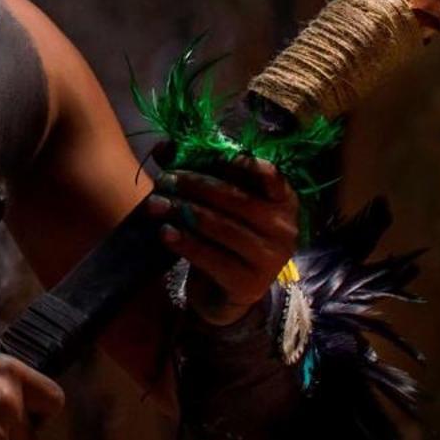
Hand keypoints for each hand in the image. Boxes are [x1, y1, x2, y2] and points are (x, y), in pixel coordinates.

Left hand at [148, 156, 299, 325]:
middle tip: (166, 179)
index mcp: (283, 200)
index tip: (213, 154)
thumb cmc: (224, 238)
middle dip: (196, 185)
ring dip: (184, 212)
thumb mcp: (217, 203)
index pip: (271, 176)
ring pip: (222, 227)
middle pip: (237, 199)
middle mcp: (283, 228)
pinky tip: (165, 232)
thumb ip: (197, 171)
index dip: (244, 163)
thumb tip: (164, 145)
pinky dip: (185, 242)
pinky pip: (212, 257)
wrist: (225, 293)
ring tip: (156, 204)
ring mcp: (269, 258)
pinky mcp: (248, 284)